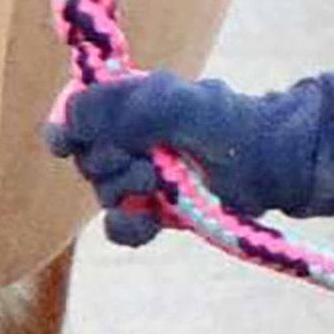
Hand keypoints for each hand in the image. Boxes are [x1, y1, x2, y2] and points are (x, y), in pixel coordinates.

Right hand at [43, 70, 317, 243]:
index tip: (66, 141)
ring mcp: (140, 180)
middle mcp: (127, 142)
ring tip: (160, 181)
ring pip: (102, 194)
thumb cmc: (227, 122)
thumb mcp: (177, 104)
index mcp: (126, 106)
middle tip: (147, 159)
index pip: (74, 117)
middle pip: (86, 159)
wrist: (269, 162)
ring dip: (124, 191)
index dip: (65, 129)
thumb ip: (125, 106)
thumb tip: (72, 118)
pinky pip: (119, 228)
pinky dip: (128, 226)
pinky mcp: (154, 214)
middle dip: (108, 161)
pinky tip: (148, 219)